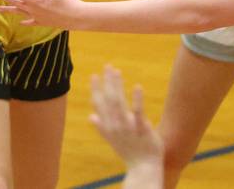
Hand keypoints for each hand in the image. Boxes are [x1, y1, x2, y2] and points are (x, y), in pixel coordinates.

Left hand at [0, 0, 83, 27]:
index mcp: (34, 0)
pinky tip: (21, 21)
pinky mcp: (43, 22)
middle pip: (14, 2)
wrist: (77, 17)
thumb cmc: (68, 1)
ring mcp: (37, 17)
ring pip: (19, 13)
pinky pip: (31, 22)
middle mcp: (33, 10)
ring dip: (8, 9)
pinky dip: (25, 21)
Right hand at [90, 66, 163, 180]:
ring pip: (119, 102)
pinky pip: (138, 112)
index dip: (95, 89)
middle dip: (107, 82)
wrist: (143, 167)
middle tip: (107, 66)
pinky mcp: (141, 128)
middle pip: (109, 100)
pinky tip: (137, 86)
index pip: (98, 104)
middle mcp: (115, 125)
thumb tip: (90, 117)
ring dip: (117, 86)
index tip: (94, 75)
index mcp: (108, 126)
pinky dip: (137, 99)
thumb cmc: (129, 151)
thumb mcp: (112, 139)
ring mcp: (127, 127)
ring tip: (117, 71)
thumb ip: (102, 127)